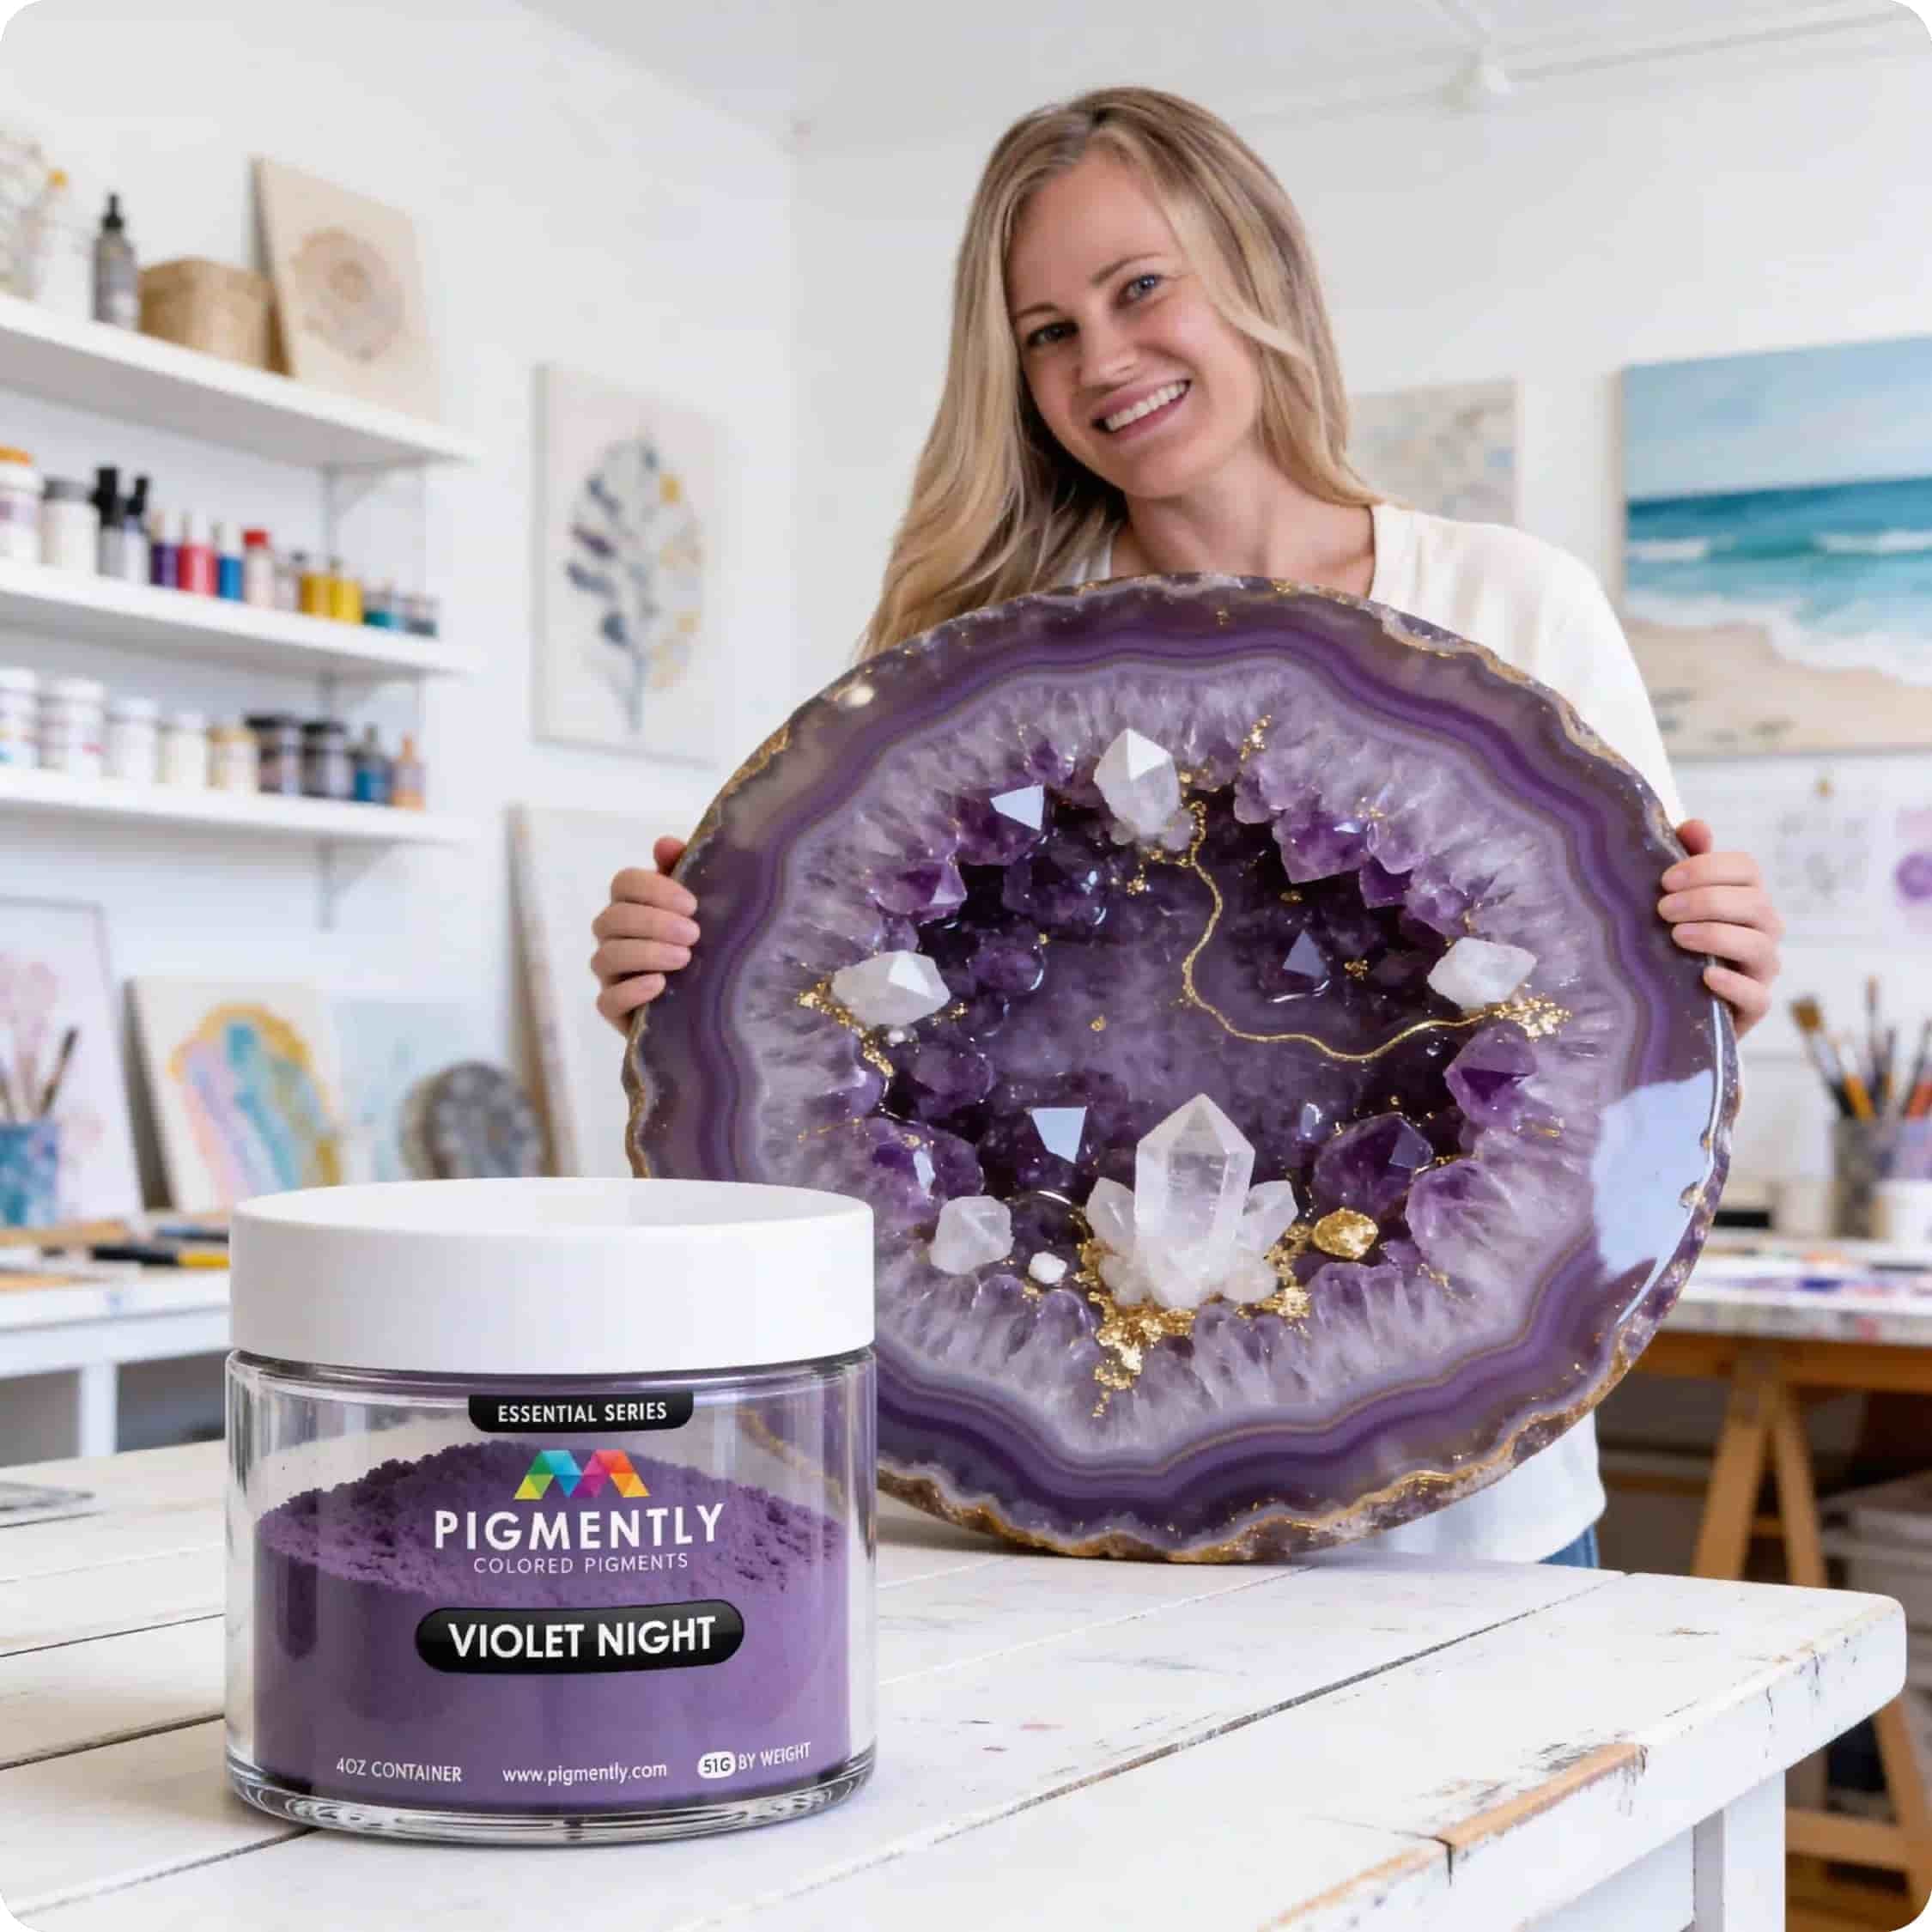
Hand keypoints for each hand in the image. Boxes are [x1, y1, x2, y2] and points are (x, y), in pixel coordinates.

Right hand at [591, 836, 698, 1033]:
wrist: (718, 1004)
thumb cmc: (708, 946)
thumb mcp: (706, 909)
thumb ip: (686, 872)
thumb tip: (665, 843)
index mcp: (634, 905)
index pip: (624, 883)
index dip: (652, 889)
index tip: (692, 904)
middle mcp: (615, 936)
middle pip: (612, 918)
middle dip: (653, 923)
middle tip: (694, 934)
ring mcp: (611, 974)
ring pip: (606, 957)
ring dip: (645, 953)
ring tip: (684, 958)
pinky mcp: (617, 1010)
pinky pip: (607, 1001)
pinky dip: (631, 991)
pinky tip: (659, 985)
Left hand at [1657, 819, 1781, 1037]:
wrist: (1673, 1003)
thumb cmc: (1676, 941)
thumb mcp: (1677, 900)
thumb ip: (1688, 861)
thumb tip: (1695, 825)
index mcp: (1746, 896)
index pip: (1746, 869)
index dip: (1708, 868)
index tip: (1666, 879)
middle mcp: (1763, 929)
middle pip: (1754, 904)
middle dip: (1707, 901)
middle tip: (1663, 909)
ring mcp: (1762, 969)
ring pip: (1758, 946)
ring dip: (1716, 936)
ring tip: (1676, 936)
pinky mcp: (1754, 1006)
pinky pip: (1757, 996)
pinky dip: (1733, 984)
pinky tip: (1705, 976)